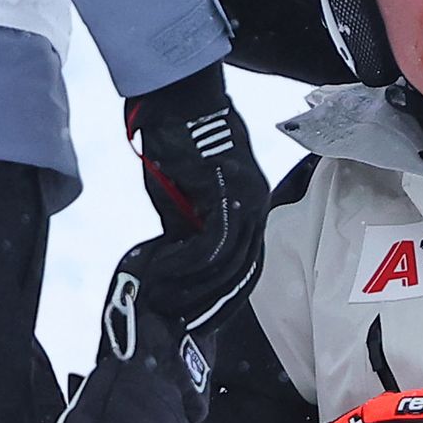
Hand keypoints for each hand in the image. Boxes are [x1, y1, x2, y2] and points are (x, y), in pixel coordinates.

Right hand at [125, 65, 270, 328]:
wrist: (179, 98)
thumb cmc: (178, 138)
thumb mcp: (183, 193)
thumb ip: (188, 225)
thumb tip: (181, 261)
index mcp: (251, 207)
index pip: (246, 263)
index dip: (224, 293)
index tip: (201, 315)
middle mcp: (257, 207)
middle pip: (245, 270)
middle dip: (215, 301)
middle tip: (186, 323)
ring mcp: (247, 201)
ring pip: (230, 263)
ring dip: (198, 288)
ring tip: (169, 306)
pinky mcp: (228, 194)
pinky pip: (213, 243)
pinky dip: (188, 264)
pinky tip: (164, 274)